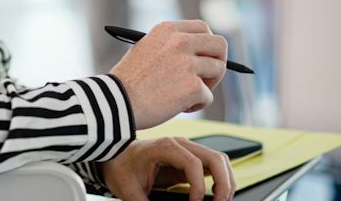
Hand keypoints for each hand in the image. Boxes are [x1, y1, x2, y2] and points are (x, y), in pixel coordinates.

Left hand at [100, 137, 235, 200]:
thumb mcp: (130, 193)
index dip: (198, 187)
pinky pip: (213, 165)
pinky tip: (217, 196)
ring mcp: (187, 149)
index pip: (194, 164)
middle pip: (216, 158)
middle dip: (223, 184)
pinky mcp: (189, 158)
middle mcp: (180, 144)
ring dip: (226, 181)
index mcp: (165, 147)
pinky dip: (221, 179)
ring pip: (219, 160)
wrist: (114, 158)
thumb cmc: (121, 170)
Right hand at [110, 20, 226, 127]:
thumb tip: (200, 53)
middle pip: (220, 45)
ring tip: (185, 95)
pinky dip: (196, 105)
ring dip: (206, 86)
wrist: (115, 102)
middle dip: (218, 61)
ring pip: (217, 71)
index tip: (204, 57)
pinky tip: (178, 107)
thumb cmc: (128, 81)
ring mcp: (188, 64)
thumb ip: (172, 46)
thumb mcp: (147, 49)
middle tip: (207, 77)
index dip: (207, 44)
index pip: (203, 27)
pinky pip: (208, 96)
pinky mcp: (193, 86)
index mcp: (167, 29)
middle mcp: (180, 42)